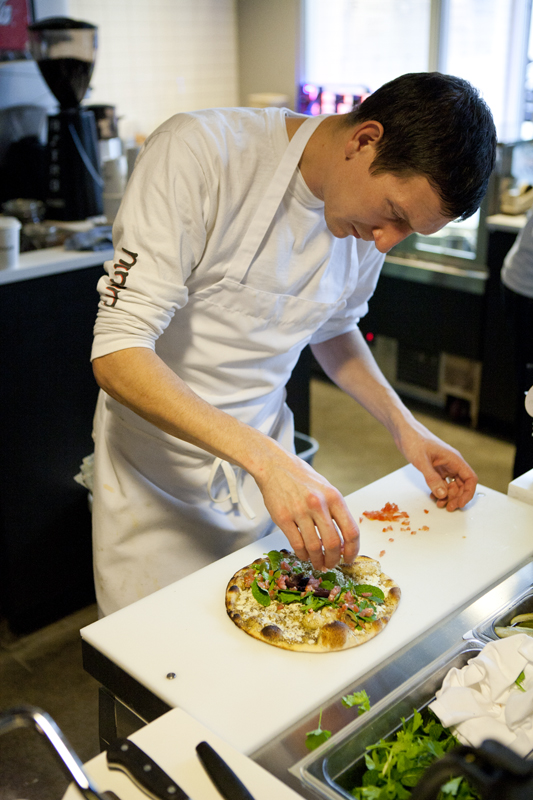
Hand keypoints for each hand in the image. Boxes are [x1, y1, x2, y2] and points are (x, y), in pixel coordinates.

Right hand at [254, 451, 359, 570]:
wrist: (275, 466)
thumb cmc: (302, 477)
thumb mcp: (326, 488)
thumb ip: (335, 511)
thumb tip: (344, 540)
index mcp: (334, 497)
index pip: (351, 531)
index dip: (352, 550)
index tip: (349, 558)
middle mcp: (318, 504)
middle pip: (333, 543)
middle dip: (334, 559)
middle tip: (332, 564)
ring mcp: (299, 511)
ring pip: (314, 547)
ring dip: (317, 560)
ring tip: (318, 563)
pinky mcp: (282, 518)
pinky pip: (297, 544)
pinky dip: (303, 555)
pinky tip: (304, 556)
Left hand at [395, 420, 476, 511]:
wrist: (403, 431)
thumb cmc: (413, 440)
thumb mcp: (421, 461)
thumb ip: (432, 478)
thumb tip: (443, 495)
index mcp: (454, 459)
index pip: (470, 478)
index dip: (468, 493)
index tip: (460, 504)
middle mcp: (452, 463)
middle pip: (463, 484)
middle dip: (457, 497)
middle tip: (447, 507)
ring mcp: (444, 465)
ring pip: (452, 485)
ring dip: (448, 496)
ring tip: (439, 504)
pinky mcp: (435, 467)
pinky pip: (442, 482)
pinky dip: (440, 491)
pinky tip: (433, 496)